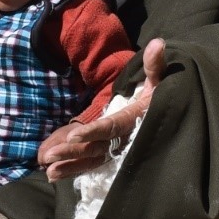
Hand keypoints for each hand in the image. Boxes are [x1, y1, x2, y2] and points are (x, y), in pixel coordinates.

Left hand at [39, 38, 165, 180]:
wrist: (169, 118)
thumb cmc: (161, 97)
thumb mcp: (159, 80)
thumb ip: (154, 64)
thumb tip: (157, 43)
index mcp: (133, 119)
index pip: (111, 127)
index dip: (93, 132)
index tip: (73, 137)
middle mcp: (124, 138)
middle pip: (97, 147)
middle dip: (73, 153)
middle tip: (49, 157)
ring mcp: (117, 149)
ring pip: (92, 159)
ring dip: (71, 165)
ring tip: (48, 171)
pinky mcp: (111, 154)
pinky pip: (92, 164)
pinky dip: (75, 169)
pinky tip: (55, 175)